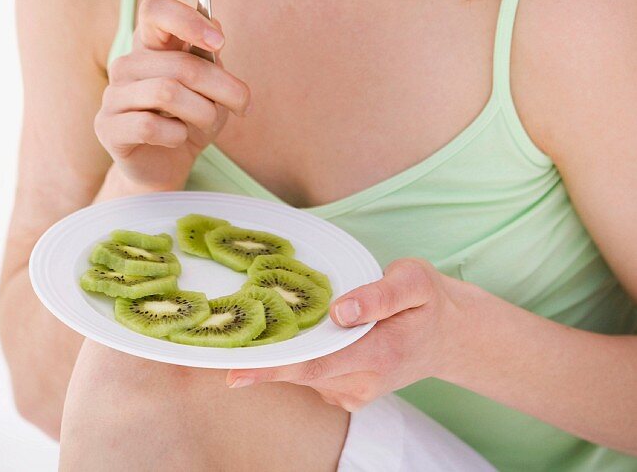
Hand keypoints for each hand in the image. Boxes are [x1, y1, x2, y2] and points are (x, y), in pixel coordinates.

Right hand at [95, 0, 250, 190]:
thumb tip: (215, 26)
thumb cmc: (190, 118)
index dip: (187, 20)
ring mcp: (112, 94)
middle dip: (223, 87)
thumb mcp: (211, 87)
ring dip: (202, 112)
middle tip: (242, 104)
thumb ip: (210, 57)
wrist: (167, 165)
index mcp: (150, 45)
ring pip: (167, 93)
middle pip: (180, 64)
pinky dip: (176, 135)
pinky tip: (177, 138)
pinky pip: (149, 126)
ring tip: (207, 122)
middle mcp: (126, 64)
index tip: (219, 43)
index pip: (155, 10)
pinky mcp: (106, 126)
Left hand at [225, 258, 471, 411]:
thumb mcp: (414, 282)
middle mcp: (364, 381)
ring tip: (256, 324)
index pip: (317, 363)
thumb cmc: (428, 300)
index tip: (235, 371)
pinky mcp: (347, 390)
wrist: (449, 335)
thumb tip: (340, 311)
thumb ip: (379, 296)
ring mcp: (355, 391)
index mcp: (380, 353)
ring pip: (304, 375)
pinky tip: (288, 334)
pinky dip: (295, 357)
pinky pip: (311, 375)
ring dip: (279, 355)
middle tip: (224, 344)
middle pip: (302, 372)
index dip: (274, 368)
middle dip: (262, 360)